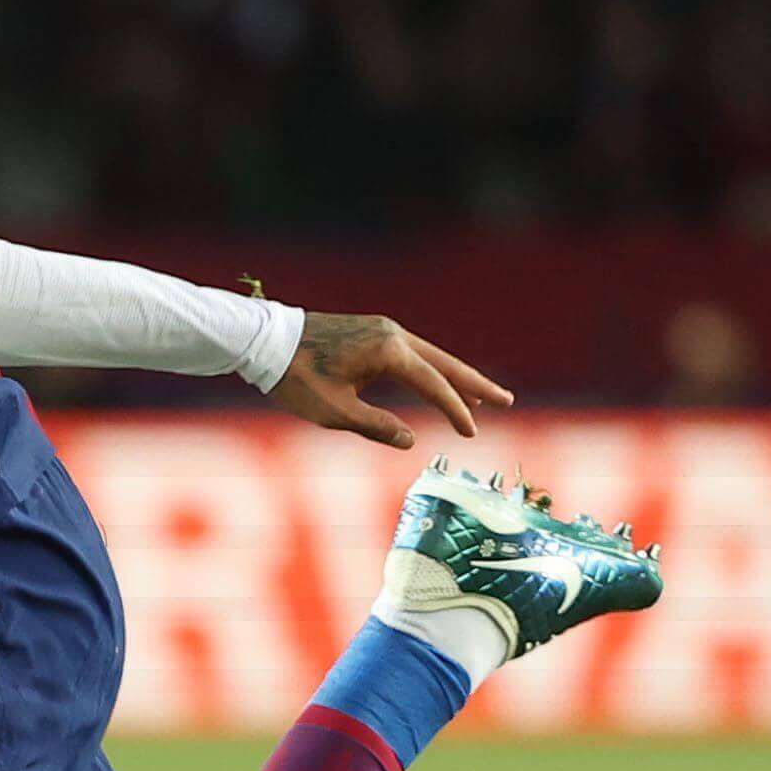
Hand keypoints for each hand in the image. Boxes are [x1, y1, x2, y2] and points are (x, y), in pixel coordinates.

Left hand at [259, 310, 508, 450]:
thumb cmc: (296, 377)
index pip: (433, 384)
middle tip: (506, 400)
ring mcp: (382, 329)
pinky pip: (412, 353)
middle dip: (475, 385)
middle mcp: (391, 334)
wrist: (264, 341)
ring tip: (482, 397)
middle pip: (444, 363)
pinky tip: (437, 383)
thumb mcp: (335, 411)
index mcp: (388, 350)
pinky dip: (431, 369)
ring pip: (430, 356)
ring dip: (455, 376)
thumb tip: (410, 440)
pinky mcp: (371, 332)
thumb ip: (376, 426)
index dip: (455, 410)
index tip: (471, 432)